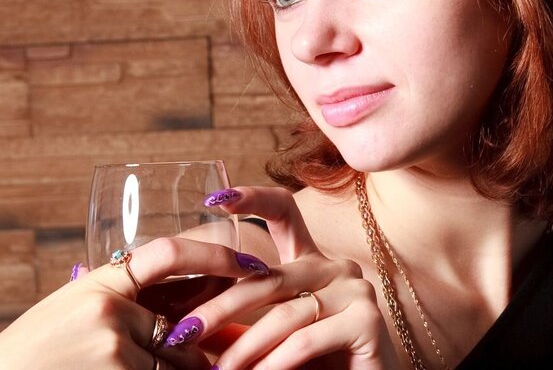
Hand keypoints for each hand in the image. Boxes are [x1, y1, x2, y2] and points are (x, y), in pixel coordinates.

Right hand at [0, 238, 271, 369]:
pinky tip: (128, 368)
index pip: (170, 253)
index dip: (216, 254)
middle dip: (201, 340)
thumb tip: (201, 311)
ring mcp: (114, 350)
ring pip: (179, 363)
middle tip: (209, 345)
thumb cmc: (42, 348)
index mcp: (100, 282)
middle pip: (185, 324)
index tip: (251, 263)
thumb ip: (132, 301)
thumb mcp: (81, 308)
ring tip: (145, 362)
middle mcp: (109, 311)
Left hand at [172, 186, 396, 369]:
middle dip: (220, 308)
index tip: (214, 198)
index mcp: (312, 264)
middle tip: (183, 333)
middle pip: (269, 276)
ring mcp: (356, 291)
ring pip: (285, 313)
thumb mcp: (269, 344)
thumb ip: (238, 328)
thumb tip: (184, 325)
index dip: (253, 199)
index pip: (285, 213)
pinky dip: (275, 362)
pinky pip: (307, 338)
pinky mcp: (368, 320)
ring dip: (244, 348)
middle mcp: (336, 268)